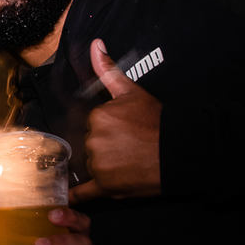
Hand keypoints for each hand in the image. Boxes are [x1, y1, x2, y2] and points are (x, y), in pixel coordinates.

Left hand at [71, 39, 161, 202]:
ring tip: (130, 161)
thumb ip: (108, 69)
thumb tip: (95, 44)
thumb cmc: (157, 121)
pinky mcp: (106, 186)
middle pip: (92, 144)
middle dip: (107, 146)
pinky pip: (83, 193)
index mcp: (97, 117)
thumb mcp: (132, 92)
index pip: (93, 124)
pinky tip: (63, 199)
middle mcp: (93, 140)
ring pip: (92, 164)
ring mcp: (99, 165)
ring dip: (105, 165)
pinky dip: (73, 196)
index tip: (126, 130)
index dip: (110, 128)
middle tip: (131, 146)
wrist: (181, 151)